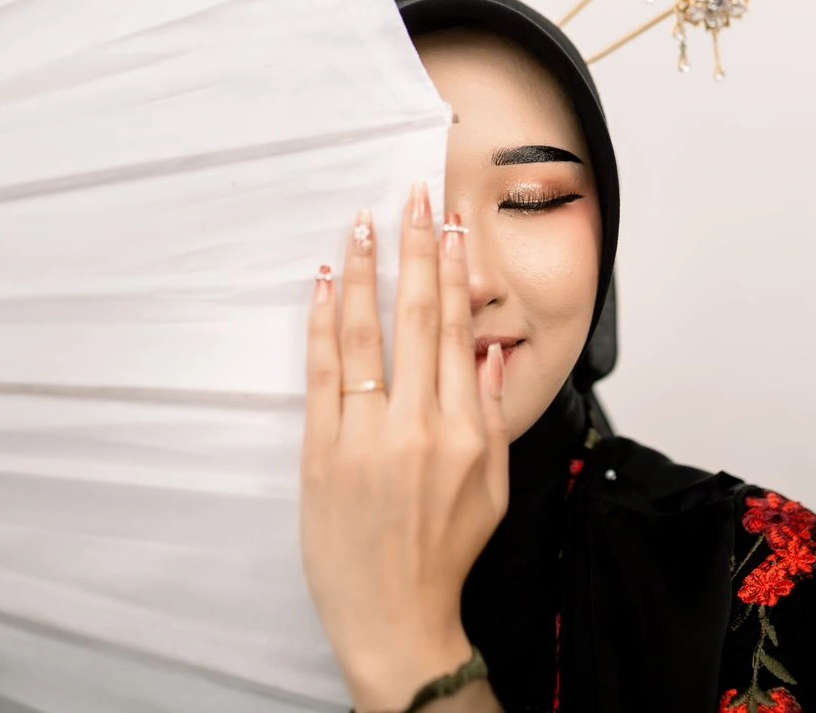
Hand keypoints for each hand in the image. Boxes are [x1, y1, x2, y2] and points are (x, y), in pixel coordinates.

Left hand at [302, 182, 508, 710]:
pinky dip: (320, 323)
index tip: (448, 226)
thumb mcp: (492, 487)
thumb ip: (494, 415)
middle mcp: (419, 425)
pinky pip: (322, 373)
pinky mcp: (322, 452)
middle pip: (417, 317)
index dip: (453, 272)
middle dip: (414, 249)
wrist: (396, 617)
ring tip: (361, 223)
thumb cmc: (445, 554)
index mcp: (466, 430)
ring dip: (363, 271)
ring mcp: (367, 437)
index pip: (460, 330)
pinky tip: (320, 282)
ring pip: (365, 334)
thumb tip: (494, 355)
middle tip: (411, 197)